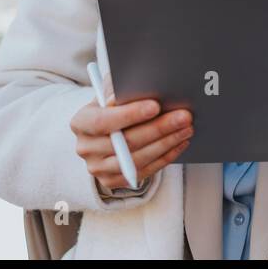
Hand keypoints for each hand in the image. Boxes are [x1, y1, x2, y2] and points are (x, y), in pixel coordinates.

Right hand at [70, 72, 193, 191]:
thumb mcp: (111, 91)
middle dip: (159, 128)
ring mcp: (98, 168)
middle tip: (184, 116)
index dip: (130, 114)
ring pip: (138, 158)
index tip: (156, 106)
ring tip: (186, 129)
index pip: (103, 121)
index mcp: (80, 123)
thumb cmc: (113, 105)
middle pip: (126, 142)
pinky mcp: (113, 181)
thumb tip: (134, 88)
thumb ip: (119, 87)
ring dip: (167, 143)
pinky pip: (144, 171)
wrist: (105, 131)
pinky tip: (180, 142)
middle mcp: (86, 148)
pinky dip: (165, 156)